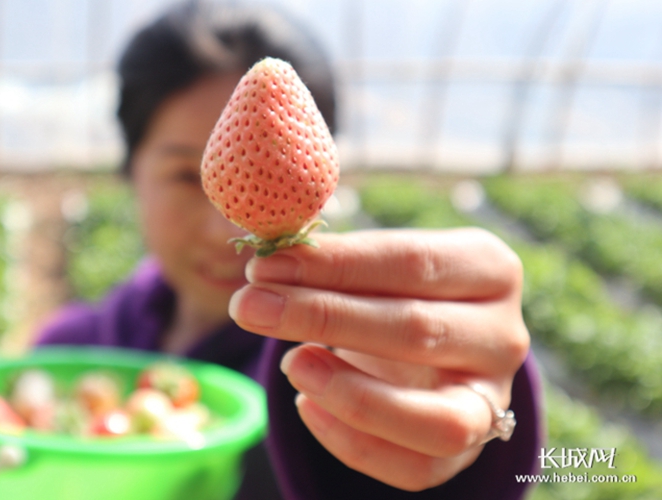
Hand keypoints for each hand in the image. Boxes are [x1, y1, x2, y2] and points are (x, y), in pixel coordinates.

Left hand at [228, 228, 529, 490]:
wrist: (431, 344)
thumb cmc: (393, 290)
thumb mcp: (374, 264)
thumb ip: (332, 260)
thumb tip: (266, 267)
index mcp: (490, 268)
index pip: (411, 262)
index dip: (335, 265)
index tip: (266, 266)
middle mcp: (504, 335)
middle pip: (416, 331)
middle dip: (323, 317)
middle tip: (250, 306)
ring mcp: (492, 398)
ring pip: (435, 419)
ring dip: (349, 393)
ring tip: (289, 363)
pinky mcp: (468, 450)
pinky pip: (415, 467)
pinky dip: (353, 443)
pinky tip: (307, 406)